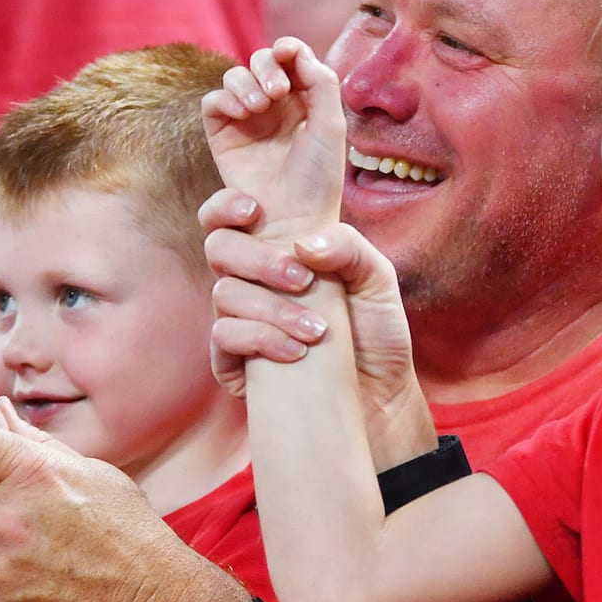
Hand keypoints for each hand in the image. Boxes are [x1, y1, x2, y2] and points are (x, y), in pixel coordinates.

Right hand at [198, 188, 427, 457]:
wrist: (381, 394)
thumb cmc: (377, 331)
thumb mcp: (378, 279)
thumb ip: (349, 248)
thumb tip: (302, 245)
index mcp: (276, 252)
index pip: (227, 218)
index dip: (225, 206)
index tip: (252, 210)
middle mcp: (251, 282)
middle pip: (219, 248)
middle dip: (259, 260)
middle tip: (303, 281)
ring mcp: (240, 320)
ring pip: (224, 294)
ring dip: (272, 308)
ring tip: (317, 330)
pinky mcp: (234, 361)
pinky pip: (224, 339)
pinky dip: (260, 340)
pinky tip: (297, 353)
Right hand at [203, 38, 347, 237]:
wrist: (294, 221)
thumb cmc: (318, 179)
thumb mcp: (331, 127)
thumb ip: (321, 83)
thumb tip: (294, 50)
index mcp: (304, 101)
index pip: (291, 59)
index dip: (287, 48)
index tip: (288, 51)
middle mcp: (275, 107)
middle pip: (260, 61)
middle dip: (266, 65)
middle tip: (278, 91)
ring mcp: (247, 120)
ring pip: (235, 76)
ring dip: (246, 81)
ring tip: (261, 105)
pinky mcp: (223, 136)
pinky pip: (213, 102)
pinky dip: (225, 98)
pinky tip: (244, 112)